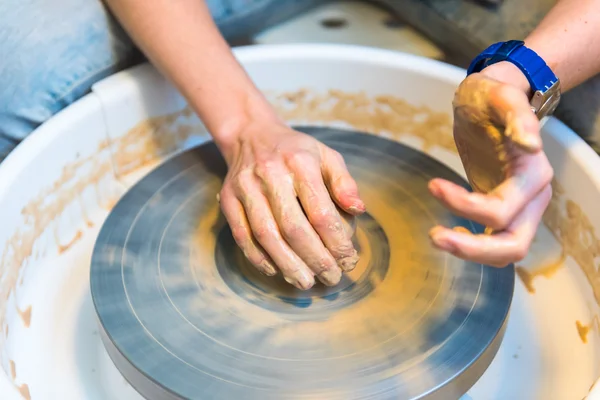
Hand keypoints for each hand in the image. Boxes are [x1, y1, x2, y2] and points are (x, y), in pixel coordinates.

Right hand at [218, 122, 364, 288]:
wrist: (250, 135)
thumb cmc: (296, 151)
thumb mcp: (326, 156)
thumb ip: (344, 182)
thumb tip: (359, 210)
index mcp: (300, 162)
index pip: (321, 211)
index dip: (336, 242)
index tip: (348, 260)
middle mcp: (270, 174)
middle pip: (293, 228)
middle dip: (315, 259)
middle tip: (331, 277)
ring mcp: (245, 188)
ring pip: (266, 236)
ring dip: (288, 265)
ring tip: (306, 282)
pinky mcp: (228, 200)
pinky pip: (243, 236)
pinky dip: (259, 258)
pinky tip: (277, 270)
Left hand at [428, 61, 553, 266]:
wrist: (489, 102)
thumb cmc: (490, 97)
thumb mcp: (499, 95)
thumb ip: (518, 116)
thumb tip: (531, 144)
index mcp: (533, 173)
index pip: (501, 209)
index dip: (465, 205)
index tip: (432, 185)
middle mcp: (533, 196)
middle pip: (513, 245)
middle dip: (473, 249)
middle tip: (435, 236)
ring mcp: (521, 207)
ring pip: (505, 251)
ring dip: (471, 251)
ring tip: (436, 236)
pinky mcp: (503, 209)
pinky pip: (494, 241)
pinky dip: (473, 245)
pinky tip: (450, 231)